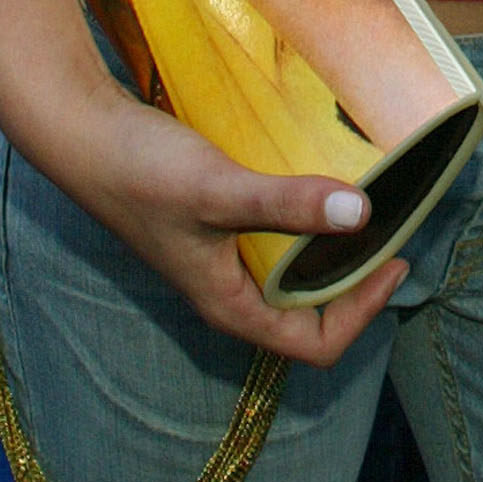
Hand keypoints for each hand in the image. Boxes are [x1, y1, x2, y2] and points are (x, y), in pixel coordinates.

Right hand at [54, 77, 406, 365]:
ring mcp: (224, 257)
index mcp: (231, 305)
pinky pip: (279, 236)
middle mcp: (231, 290)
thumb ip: (287, 203)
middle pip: (311, 311)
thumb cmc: (144, 174)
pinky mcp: (219, 223)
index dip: (362, 313)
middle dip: (358, 278)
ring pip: (296, 271)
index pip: (313, 344)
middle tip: (396, 226)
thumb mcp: (220, 190)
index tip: (397, 260)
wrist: (85, 136)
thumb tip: (364, 215)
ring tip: (373, 201)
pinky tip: (325, 177)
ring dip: (336, 247)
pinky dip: (309, 217)